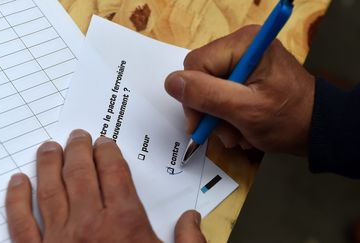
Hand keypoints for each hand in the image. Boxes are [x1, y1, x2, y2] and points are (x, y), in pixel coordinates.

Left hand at [5, 129, 205, 242]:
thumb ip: (191, 241)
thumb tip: (192, 218)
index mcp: (124, 223)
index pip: (113, 171)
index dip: (107, 151)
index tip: (103, 142)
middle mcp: (89, 225)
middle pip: (79, 172)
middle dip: (77, 149)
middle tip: (76, 136)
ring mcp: (59, 240)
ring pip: (49, 189)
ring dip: (47, 164)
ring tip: (48, 148)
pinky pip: (21, 223)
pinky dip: (16, 200)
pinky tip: (16, 182)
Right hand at [165, 25, 314, 154]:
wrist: (318, 130)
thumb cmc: (288, 120)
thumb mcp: (245, 111)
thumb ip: (207, 95)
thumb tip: (171, 82)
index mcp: (243, 44)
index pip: (195, 65)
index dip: (194, 97)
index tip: (202, 125)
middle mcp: (241, 46)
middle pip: (201, 77)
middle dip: (209, 111)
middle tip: (226, 134)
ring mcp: (244, 61)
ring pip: (209, 89)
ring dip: (219, 118)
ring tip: (238, 135)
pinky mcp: (247, 74)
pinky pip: (222, 93)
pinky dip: (228, 115)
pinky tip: (242, 128)